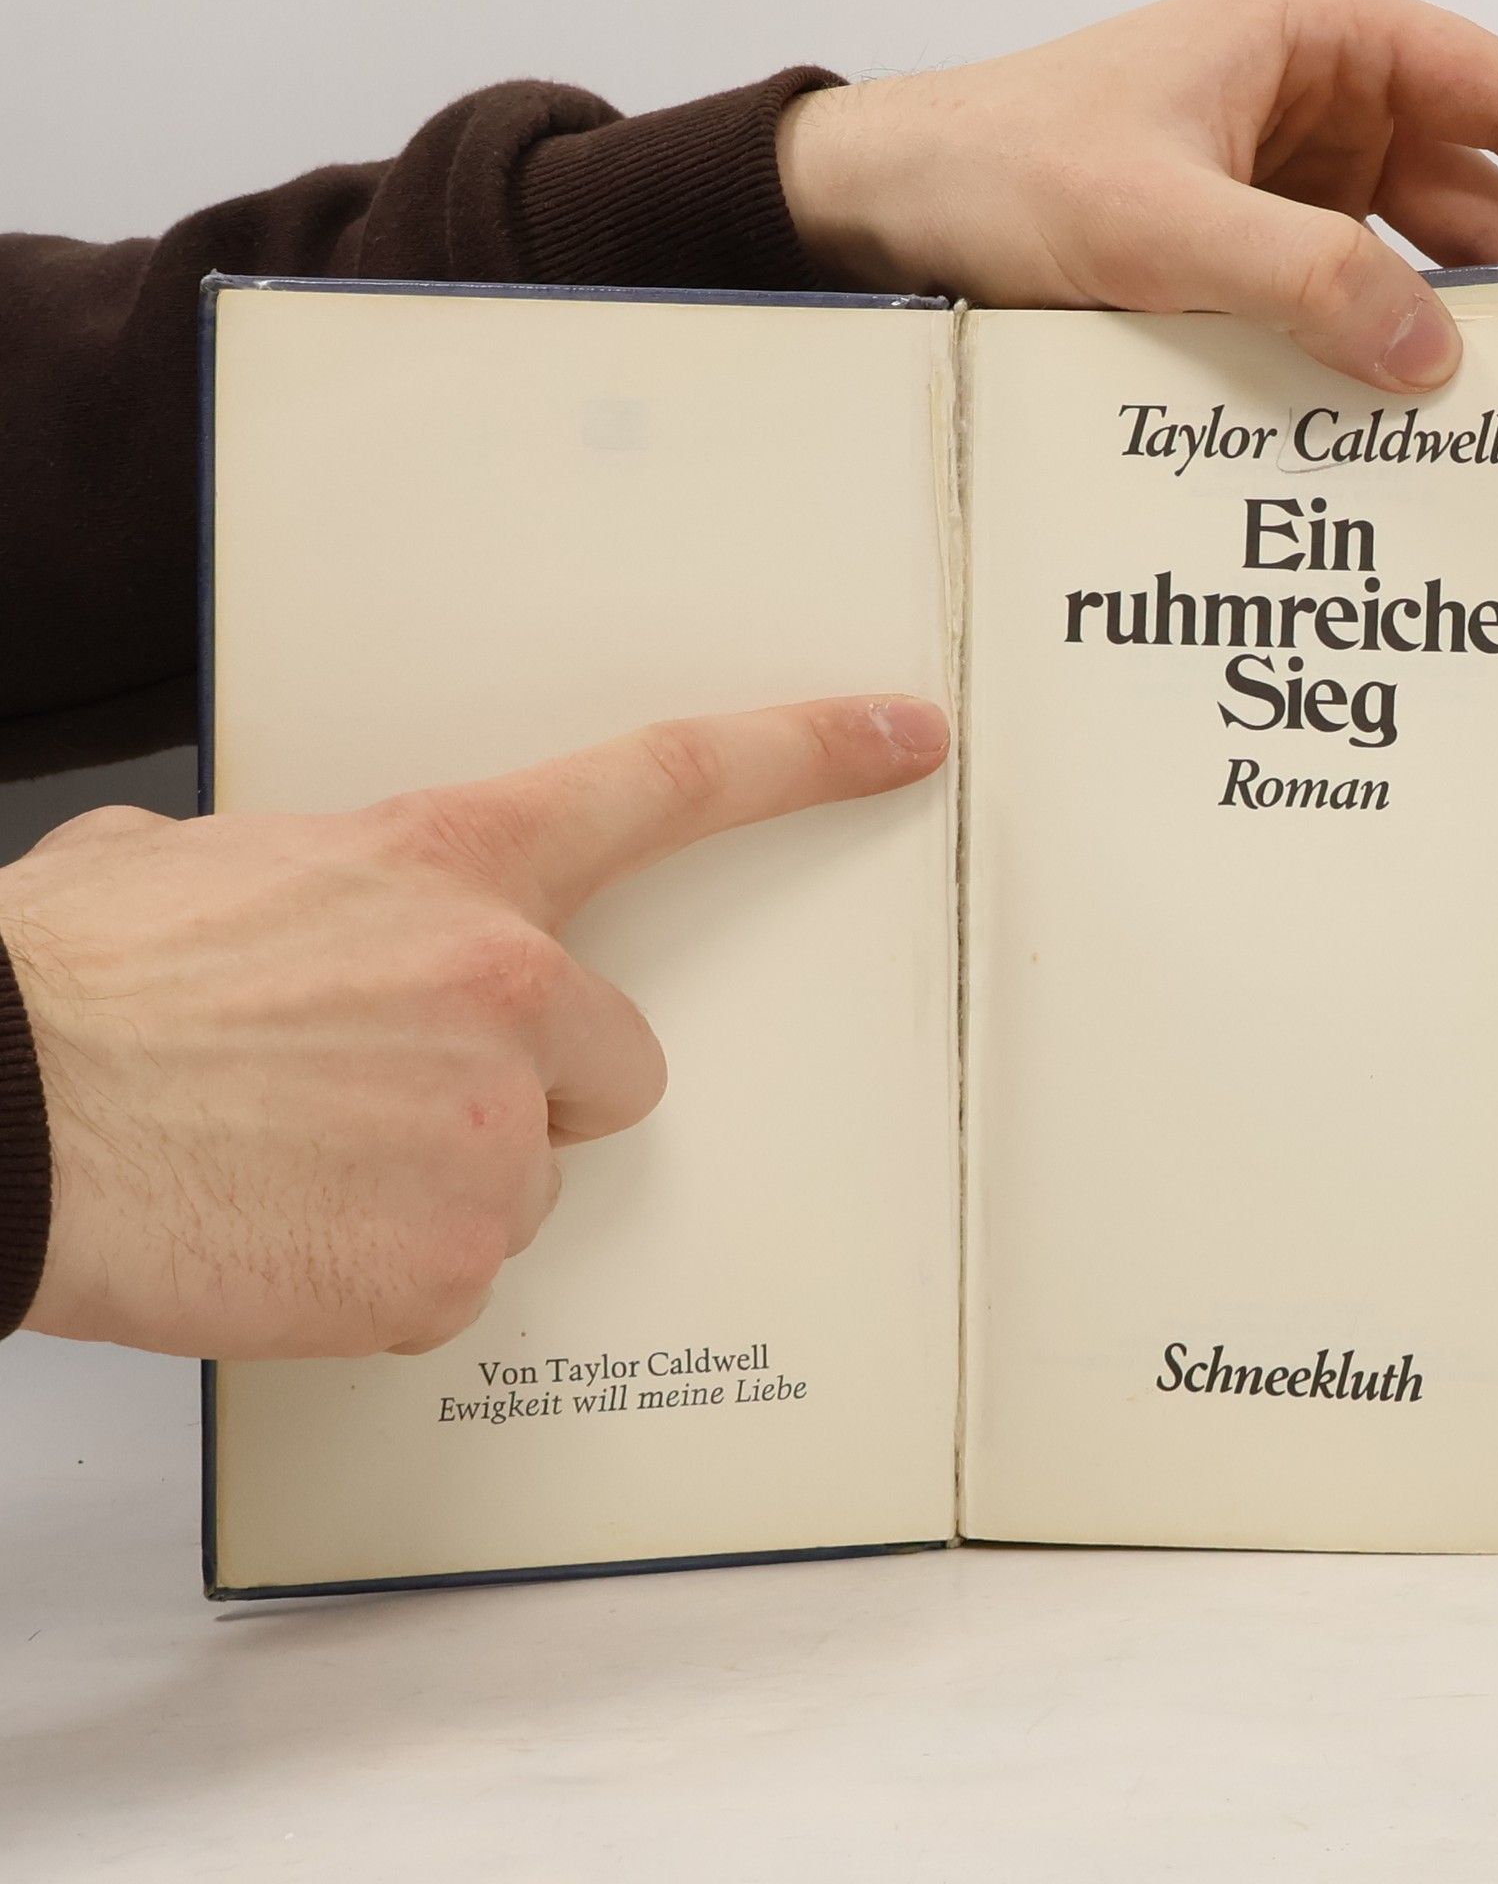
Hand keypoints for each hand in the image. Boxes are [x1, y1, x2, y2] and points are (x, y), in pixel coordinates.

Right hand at [5, 695, 948, 1358]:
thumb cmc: (75, 985)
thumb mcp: (203, 867)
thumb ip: (319, 884)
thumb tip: (299, 917)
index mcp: (453, 866)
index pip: (667, 782)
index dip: (804, 751)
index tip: (902, 733)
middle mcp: (508, 989)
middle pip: (618, 1063)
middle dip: (534, 1087)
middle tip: (393, 1096)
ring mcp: (494, 1136)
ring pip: (529, 1177)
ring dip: (448, 1181)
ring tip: (302, 1165)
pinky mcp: (453, 1265)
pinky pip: (463, 1275)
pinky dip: (390, 1272)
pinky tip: (290, 1235)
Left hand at [777, 0, 1497, 389]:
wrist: (885, 202)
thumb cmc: (999, 167)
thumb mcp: (1157, 225)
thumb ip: (1302, 282)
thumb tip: (1434, 350)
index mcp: (1319, 39)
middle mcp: (1309, 99)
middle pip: (1466, 193)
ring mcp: (1270, 175)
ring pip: (1396, 258)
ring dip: (1430, 333)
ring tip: (1480, 427)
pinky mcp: (1228, 244)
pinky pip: (1325, 296)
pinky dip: (1352, 351)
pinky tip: (1371, 417)